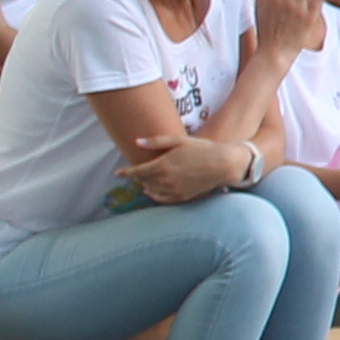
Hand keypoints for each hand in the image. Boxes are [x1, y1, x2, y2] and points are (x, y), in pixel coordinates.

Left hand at [120, 133, 237, 203]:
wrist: (222, 164)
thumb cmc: (202, 149)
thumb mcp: (179, 140)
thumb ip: (157, 142)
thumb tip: (137, 142)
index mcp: (162, 165)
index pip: (137, 172)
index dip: (125, 173)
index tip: (117, 174)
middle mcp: (165, 180)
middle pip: (143, 181)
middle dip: (136, 178)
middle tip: (133, 174)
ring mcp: (174, 190)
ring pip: (151, 191)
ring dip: (145, 186)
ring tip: (143, 182)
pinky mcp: (182, 197)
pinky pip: (162, 199)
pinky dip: (154, 196)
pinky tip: (152, 192)